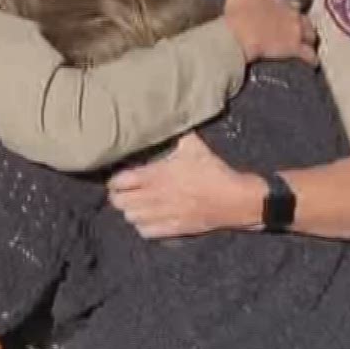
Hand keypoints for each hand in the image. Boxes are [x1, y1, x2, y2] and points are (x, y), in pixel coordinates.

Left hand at [107, 133, 267, 238]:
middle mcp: (153, 197)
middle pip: (119, 202)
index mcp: (155, 176)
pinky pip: (145, 232)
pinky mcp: (172, 229)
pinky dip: (142, 226)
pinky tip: (148, 218)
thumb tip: (170, 116)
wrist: (235, 200)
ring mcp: (162, 215)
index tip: (118, 177)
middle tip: (124, 191)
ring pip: (130, 218)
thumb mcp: (195, 146)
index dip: (114, 180)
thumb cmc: (214, 172)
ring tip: (135, 203)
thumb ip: (177, 133)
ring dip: (130, 210)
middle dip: (118, 195)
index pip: (118, 182)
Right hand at [221, 0, 316, 64]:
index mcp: (283, 1)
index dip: (292, 9)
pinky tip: (313, 62)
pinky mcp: (294, 49)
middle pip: (306, 20)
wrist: (237, 37)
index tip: (289, 13)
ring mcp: (296, 33)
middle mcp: (294, 15)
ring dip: (309, 39)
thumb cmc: (238, 12)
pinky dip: (312, 58)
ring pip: (311, 35)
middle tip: (299, 30)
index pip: (295, 4)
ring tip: (307, 44)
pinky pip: (310, 55)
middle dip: (304, 24)